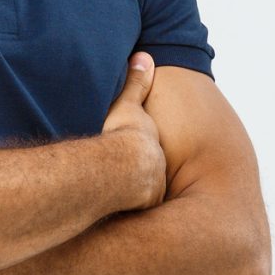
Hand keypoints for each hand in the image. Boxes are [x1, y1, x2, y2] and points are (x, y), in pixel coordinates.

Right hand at [102, 51, 165, 208]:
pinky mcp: (144, 213)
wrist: (120, 167)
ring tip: (120, 204)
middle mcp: (161, 173)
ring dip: (135, 201)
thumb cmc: (122, 135)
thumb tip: (145, 57)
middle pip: (152, 179)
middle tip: (129, 186)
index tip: (135, 159)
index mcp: (155, 149)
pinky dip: (126, 214)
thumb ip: (136, 84)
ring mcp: (155, 195)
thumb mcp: (128, 106)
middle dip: (144, 182)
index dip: (143, 156)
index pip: (152, 154)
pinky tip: (113, 216)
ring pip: (145, 199)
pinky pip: (135, 215)